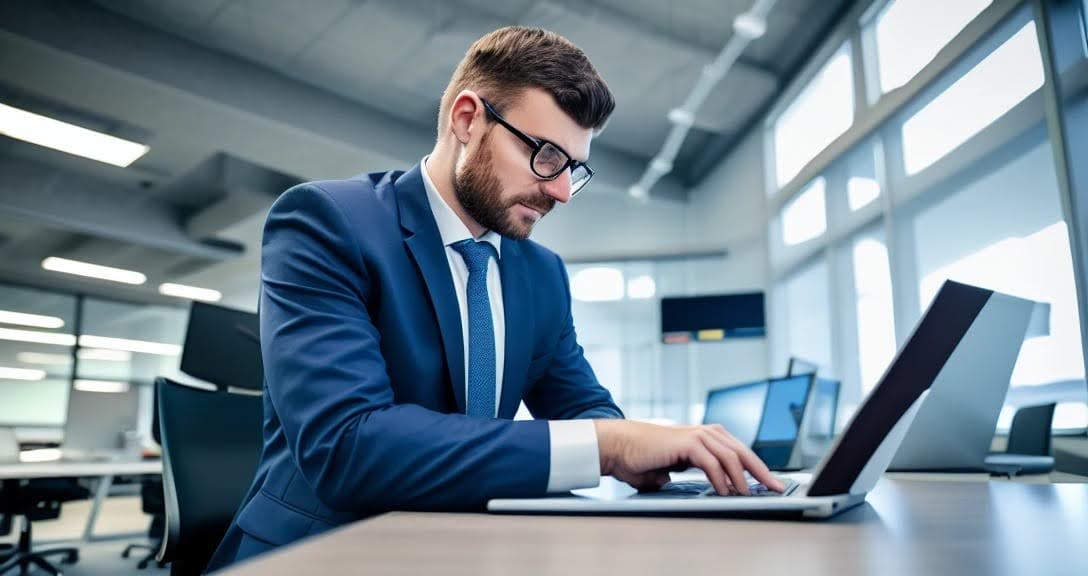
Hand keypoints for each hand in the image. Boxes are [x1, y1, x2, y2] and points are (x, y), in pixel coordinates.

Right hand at [593, 420, 784, 495]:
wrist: (619, 447)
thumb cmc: (641, 458)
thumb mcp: (674, 467)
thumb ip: (690, 474)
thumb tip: (704, 489)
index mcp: (705, 436)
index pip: (739, 452)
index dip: (757, 468)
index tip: (770, 484)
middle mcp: (705, 432)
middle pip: (743, 452)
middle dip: (762, 472)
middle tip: (777, 488)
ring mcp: (697, 435)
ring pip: (732, 457)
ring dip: (744, 478)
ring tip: (751, 495)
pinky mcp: (687, 442)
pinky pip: (713, 463)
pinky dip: (722, 479)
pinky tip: (726, 492)